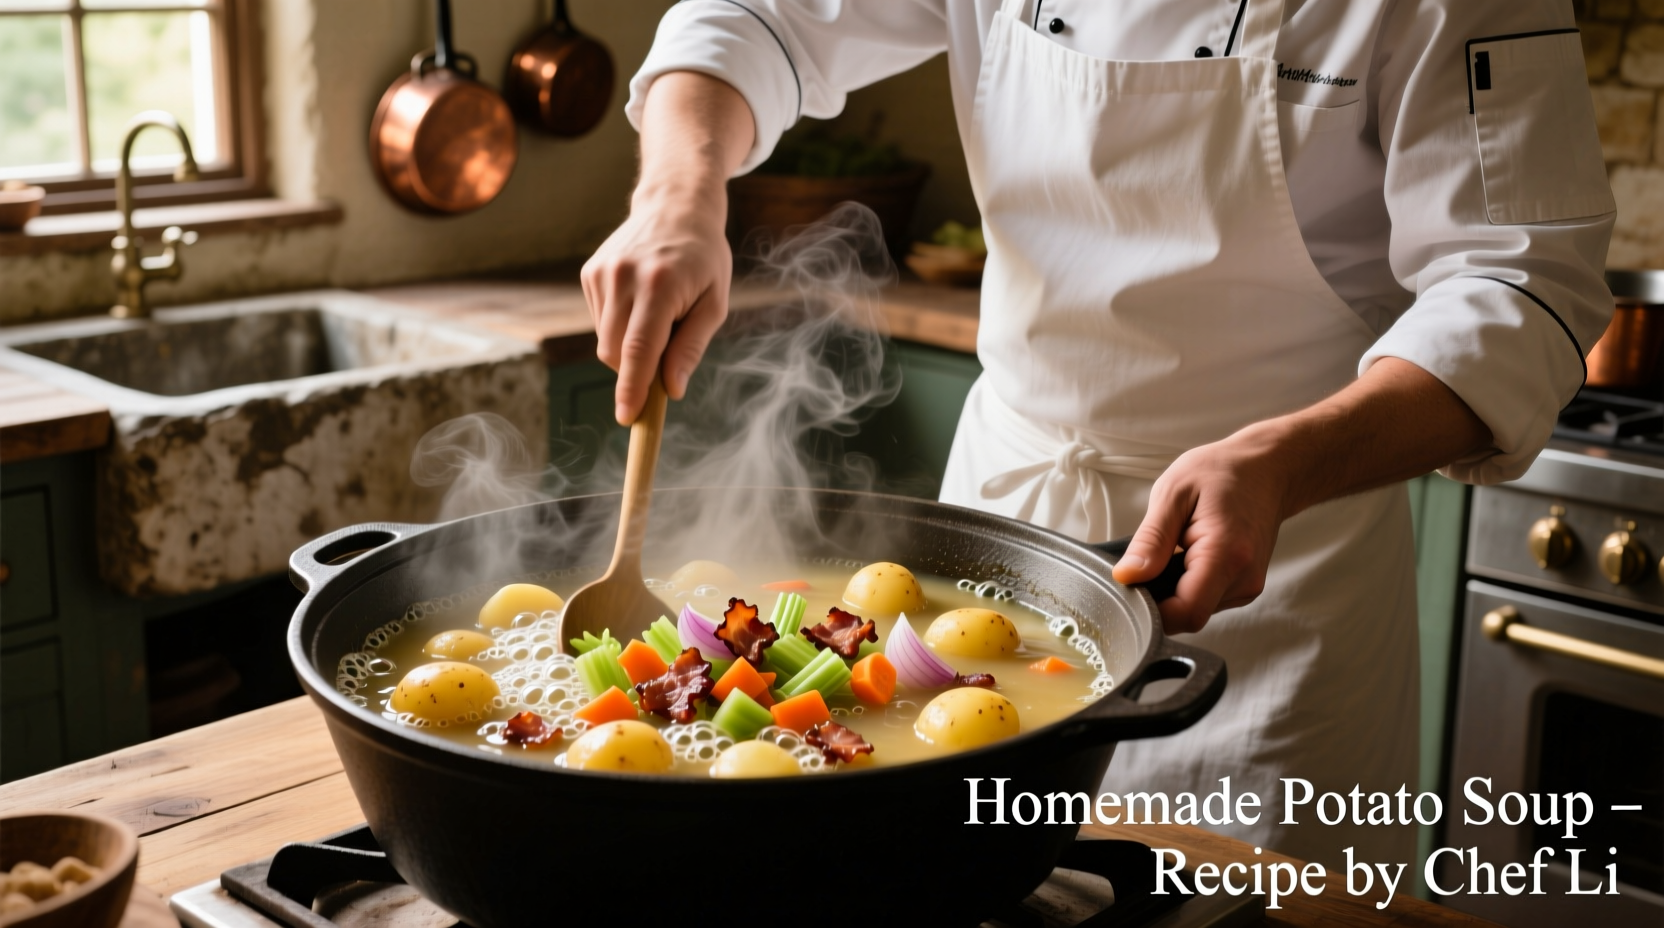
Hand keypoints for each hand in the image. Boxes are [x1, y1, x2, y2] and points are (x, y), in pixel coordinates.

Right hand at [582, 196, 731, 423]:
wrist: (674, 207)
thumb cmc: (703, 259)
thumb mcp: (715, 302)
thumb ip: (691, 346)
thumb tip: (671, 389)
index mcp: (659, 285)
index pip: (639, 348)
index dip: (632, 388)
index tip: (627, 418)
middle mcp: (624, 277)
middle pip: (617, 352)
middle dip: (637, 370)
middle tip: (666, 358)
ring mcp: (602, 273)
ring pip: (605, 342)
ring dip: (629, 348)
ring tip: (658, 315)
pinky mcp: (590, 273)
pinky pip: (600, 322)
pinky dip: (619, 327)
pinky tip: (640, 302)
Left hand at [1111, 429, 1293, 632]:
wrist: (1268, 469)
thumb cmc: (1223, 472)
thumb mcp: (1174, 493)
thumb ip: (1150, 540)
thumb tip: (1127, 577)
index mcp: (1226, 556)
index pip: (1186, 614)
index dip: (1152, 610)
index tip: (1132, 586)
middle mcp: (1244, 579)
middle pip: (1188, 615)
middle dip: (1160, 595)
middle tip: (1151, 556)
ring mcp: (1248, 587)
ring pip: (1195, 609)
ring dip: (1174, 588)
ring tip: (1176, 547)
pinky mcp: (1245, 587)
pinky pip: (1206, 599)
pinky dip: (1188, 583)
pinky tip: (1188, 554)